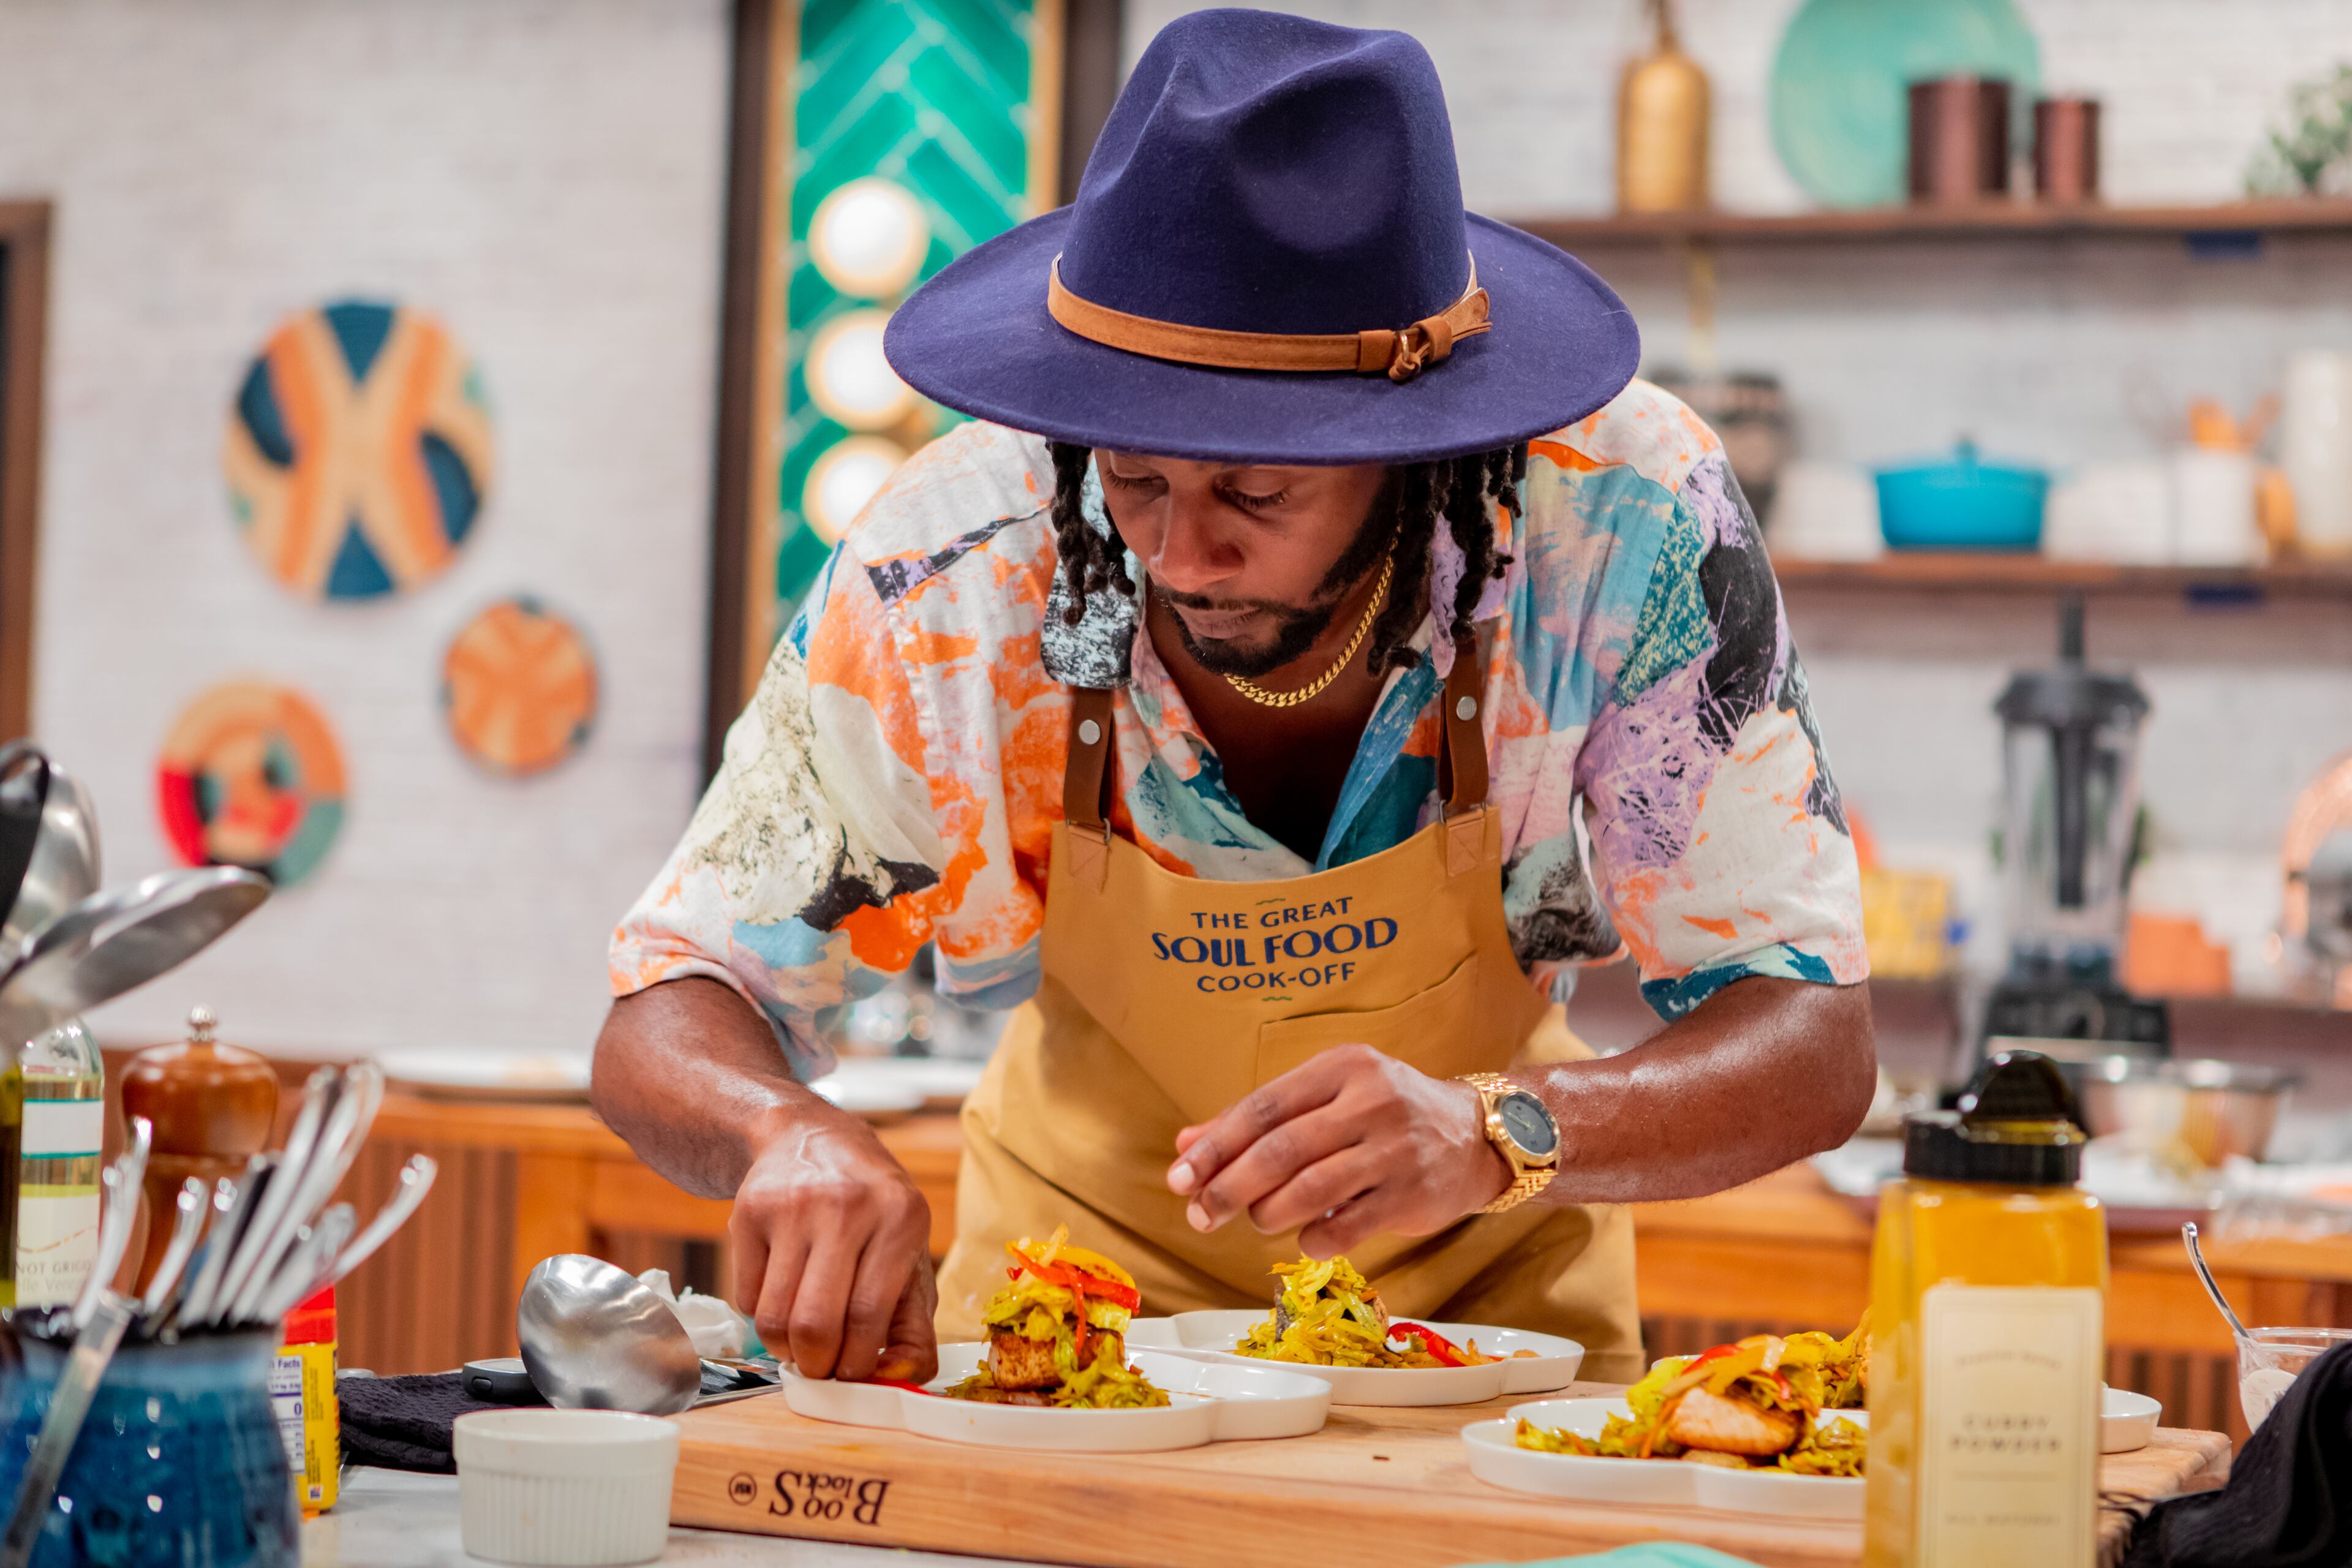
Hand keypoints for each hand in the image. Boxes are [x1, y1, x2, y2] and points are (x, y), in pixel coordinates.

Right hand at [728, 1099, 936, 1381]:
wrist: (809, 1138)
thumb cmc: (871, 1211)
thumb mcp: (908, 1253)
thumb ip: (915, 1323)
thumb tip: (901, 1379)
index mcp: (900, 1216)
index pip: (869, 1314)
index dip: (858, 1362)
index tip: (853, 1374)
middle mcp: (846, 1205)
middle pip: (817, 1323)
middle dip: (818, 1365)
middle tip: (821, 1368)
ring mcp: (792, 1206)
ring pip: (774, 1319)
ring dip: (785, 1348)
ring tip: (801, 1338)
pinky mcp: (749, 1212)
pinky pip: (747, 1298)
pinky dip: (762, 1316)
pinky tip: (783, 1295)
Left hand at [1163, 1043, 1511, 1257]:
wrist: (1474, 1136)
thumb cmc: (1383, 1114)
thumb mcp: (1325, 1098)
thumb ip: (1257, 1121)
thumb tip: (1185, 1145)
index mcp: (1342, 1067)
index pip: (1263, 1108)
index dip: (1214, 1146)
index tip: (1178, 1177)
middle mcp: (1370, 1102)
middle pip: (1281, 1150)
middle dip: (1229, 1187)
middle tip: (1200, 1215)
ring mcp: (1394, 1150)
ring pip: (1310, 1190)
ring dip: (1268, 1213)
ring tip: (1257, 1219)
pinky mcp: (1411, 1196)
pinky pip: (1345, 1227)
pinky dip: (1311, 1238)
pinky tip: (1303, 1236)